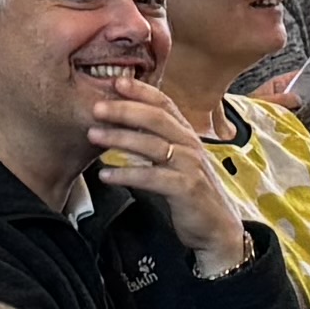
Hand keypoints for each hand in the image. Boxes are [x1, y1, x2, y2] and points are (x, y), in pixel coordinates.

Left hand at [84, 80, 253, 275]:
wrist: (216, 227)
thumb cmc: (189, 191)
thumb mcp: (175, 160)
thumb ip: (155, 140)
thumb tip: (122, 123)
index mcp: (186, 134)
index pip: (164, 103)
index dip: (141, 91)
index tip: (116, 81)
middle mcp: (190, 145)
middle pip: (156, 119)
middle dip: (125, 110)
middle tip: (96, 107)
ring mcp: (190, 166)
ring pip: (152, 145)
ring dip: (120, 138)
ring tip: (93, 135)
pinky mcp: (186, 189)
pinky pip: (152, 178)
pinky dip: (127, 174)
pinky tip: (106, 175)